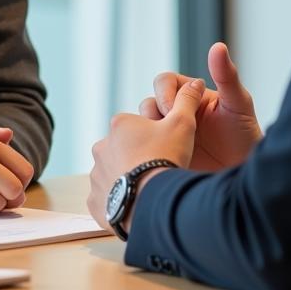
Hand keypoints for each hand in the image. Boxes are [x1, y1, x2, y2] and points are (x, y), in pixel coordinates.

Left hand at [87, 78, 204, 229]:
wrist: (153, 201)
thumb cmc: (166, 158)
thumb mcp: (182, 124)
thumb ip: (187, 101)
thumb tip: (195, 82)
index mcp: (119, 125)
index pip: (135, 126)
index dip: (152, 137)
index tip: (164, 149)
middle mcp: (101, 147)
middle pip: (122, 150)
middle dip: (137, 158)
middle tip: (158, 170)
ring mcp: (96, 176)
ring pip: (113, 175)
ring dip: (127, 180)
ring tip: (149, 191)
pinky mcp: (95, 202)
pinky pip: (106, 201)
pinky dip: (119, 204)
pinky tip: (136, 206)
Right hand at [140, 41, 261, 171]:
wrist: (242, 172)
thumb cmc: (245, 135)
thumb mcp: (237, 103)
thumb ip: (227, 76)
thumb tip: (218, 46)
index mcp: (189, 94)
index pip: (164, 81)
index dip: (165, 93)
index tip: (174, 110)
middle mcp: (175, 111)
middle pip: (148, 102)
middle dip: (154, 114)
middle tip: (167, 132)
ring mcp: (168, 134)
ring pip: (143, 126)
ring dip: (148, 134)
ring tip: (164, 149)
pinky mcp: (164, 155)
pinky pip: (145, 149)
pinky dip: (146, 151)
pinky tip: (161, 159)